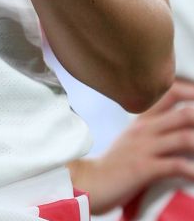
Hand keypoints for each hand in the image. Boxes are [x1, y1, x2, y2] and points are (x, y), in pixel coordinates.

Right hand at [70, 80, 193, 214]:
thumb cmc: (115, 164)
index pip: (170, 93)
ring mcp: (145, 147)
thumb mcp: (133, 139)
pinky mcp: (144, 168)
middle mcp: (146, 129)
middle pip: (184, 114)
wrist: (90, 181)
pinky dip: (192, 171)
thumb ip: (153, 129)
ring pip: (185, 137)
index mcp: (143, 120)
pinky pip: (175, 166)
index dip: (192, 92)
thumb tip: (179, 127)